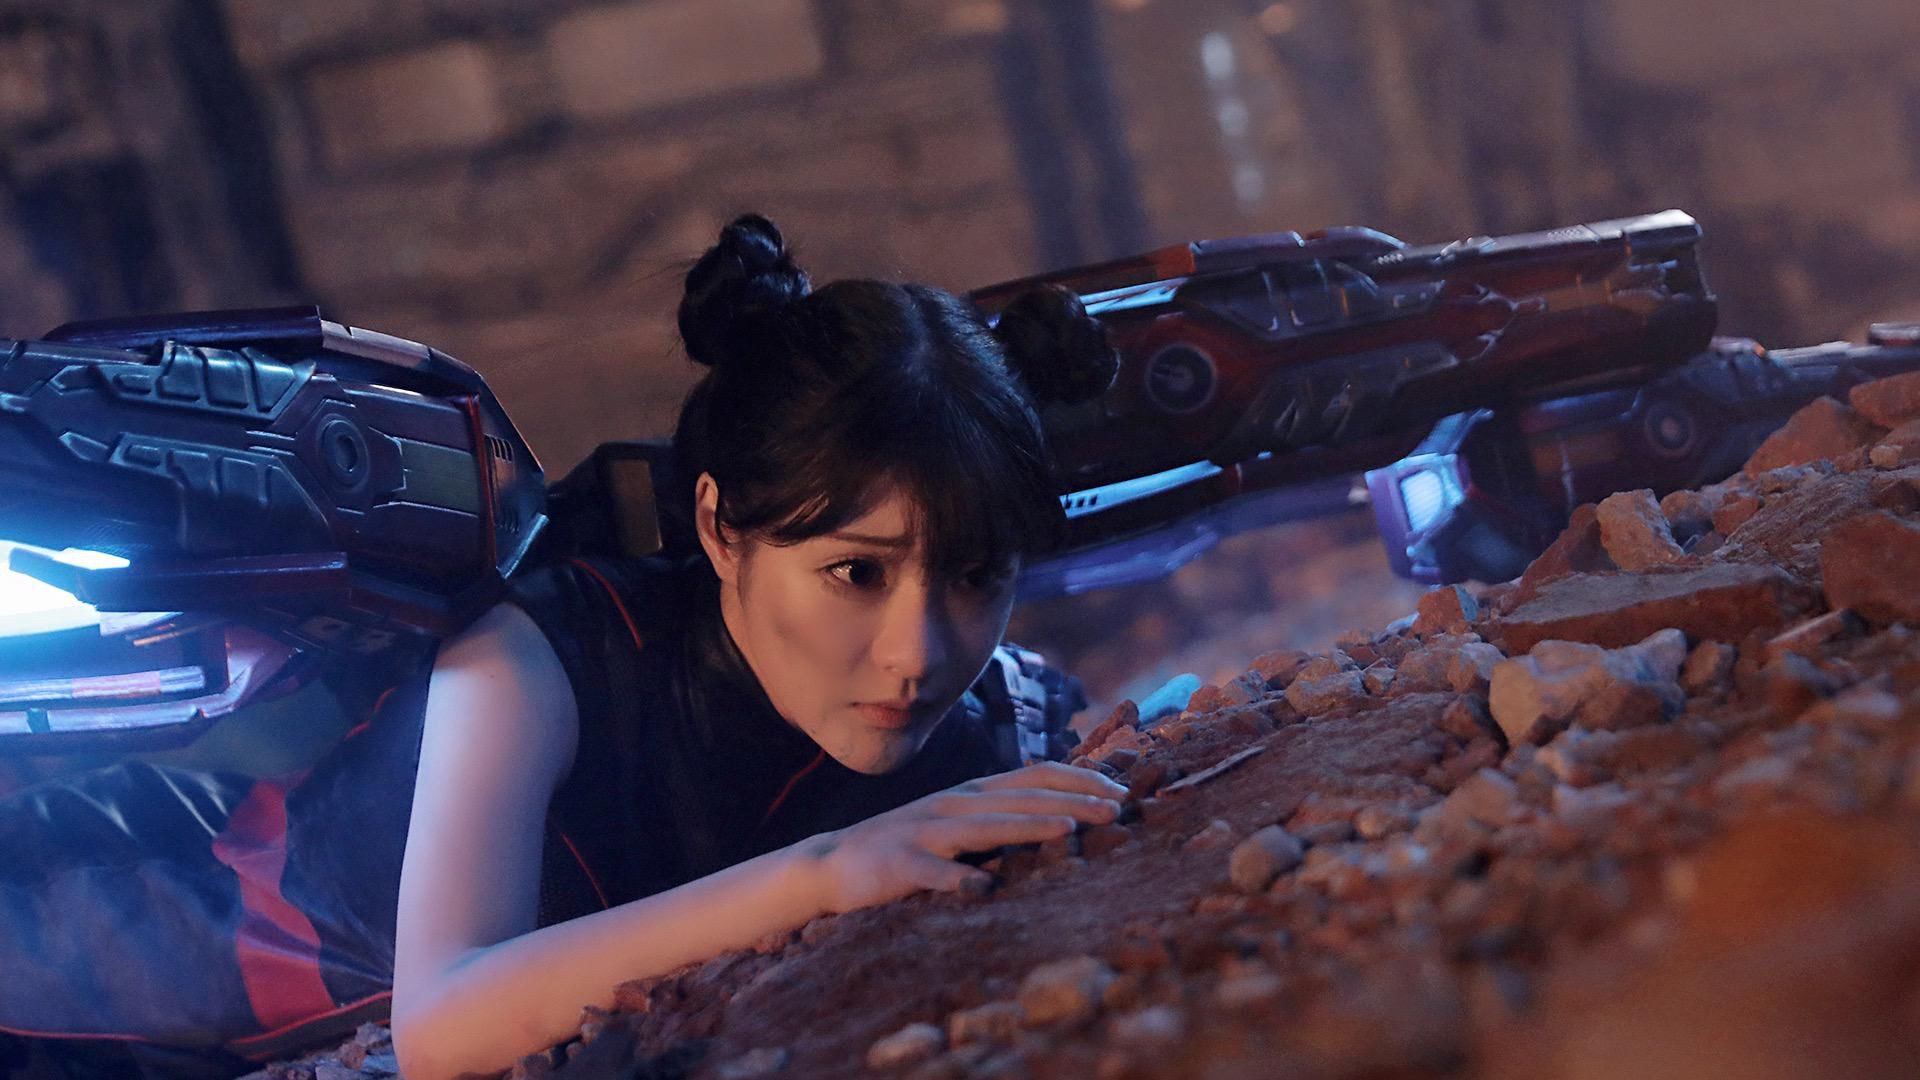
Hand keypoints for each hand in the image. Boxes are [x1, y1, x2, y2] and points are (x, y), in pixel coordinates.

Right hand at [797, 762, 1126, 913]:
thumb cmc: (907, 848)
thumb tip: (1063, 815)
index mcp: (972, 794)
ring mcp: (926, 832)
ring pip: (985, 827)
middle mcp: (954, 805)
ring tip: (1068, 830)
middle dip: (1073, 800)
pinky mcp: (899, 865)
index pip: (1035, 775)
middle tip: (1119, 809)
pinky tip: (981, 890)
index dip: (1079, 780)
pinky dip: (956, 880)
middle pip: (1021, 797)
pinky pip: (931, 873)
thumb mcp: (958, 825)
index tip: (1121, 793)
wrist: (832, 865)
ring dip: (1028, 827)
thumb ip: (1001, 818)